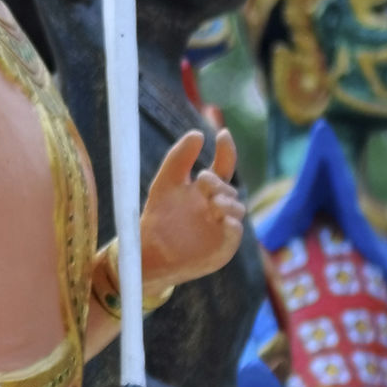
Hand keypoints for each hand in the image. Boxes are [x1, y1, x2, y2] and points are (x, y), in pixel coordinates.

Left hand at [138, 130, 243, 294]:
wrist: (149, 253)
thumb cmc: (158, 217)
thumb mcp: (166, 183)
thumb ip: (179, 158)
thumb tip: (198, 133)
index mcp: (206, 190)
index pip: (223, 167)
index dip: (226, 151)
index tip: (223, 134)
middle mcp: (218, 206)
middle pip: (228, 188)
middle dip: (218, 183)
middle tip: (203, 180)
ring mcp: (223, 226)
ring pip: (237, 209)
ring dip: (226, 202)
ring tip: (212, 201)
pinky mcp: (222, 246)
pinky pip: (234, 233)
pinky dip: (231, 225)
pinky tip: (223, 218)